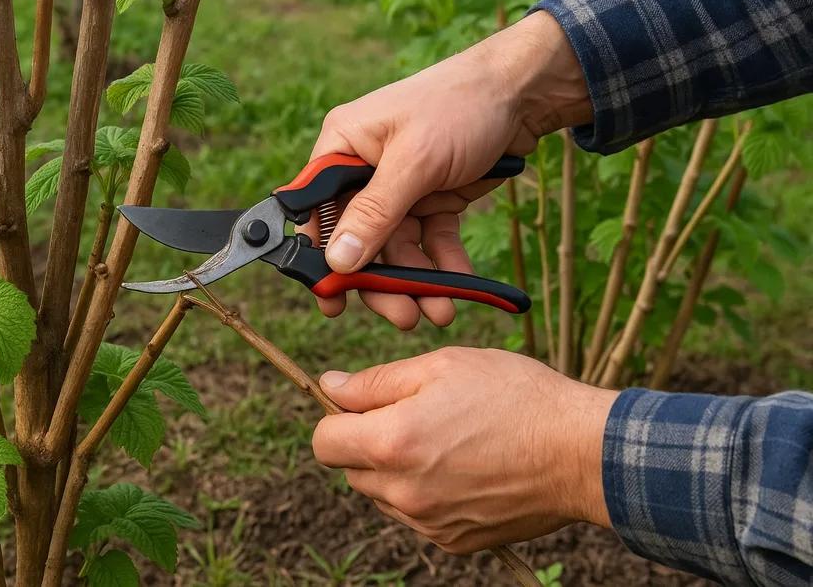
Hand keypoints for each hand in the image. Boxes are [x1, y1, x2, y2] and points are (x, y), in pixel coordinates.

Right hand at [304, 11, 590, 328]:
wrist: (522, 91)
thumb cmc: (459, 106)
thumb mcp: (414, 160)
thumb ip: (375, 212)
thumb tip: (337, 260)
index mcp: (344, 147)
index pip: (318, 210)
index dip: (321, 257)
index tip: (332, 300)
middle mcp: (365, 169)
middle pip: (359, 239)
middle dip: (380, 280)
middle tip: (402, 317)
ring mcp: (400, 186)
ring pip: (397, 247)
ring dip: (417, 281)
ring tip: (440, 312)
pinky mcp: (433, 197)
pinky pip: (431, 240)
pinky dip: (444, 264)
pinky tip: (460, 286)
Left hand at [311, 347, 616, 553]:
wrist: (581, 451)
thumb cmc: (515, 396)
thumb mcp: (443, 366)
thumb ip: (376, 381)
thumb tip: (330, 386)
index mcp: (392, 443)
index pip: (324, 442)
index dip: (339, 418)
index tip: (367, 405)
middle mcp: (403, 492)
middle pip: (351, 470)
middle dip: (369, 443)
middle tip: (417, 416)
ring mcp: (428, 522)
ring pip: (383, 495)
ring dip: (397, 470)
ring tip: (448, 440)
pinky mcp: (453, 540)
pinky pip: (417, 515)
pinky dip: (427, 493)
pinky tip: (465, 467)